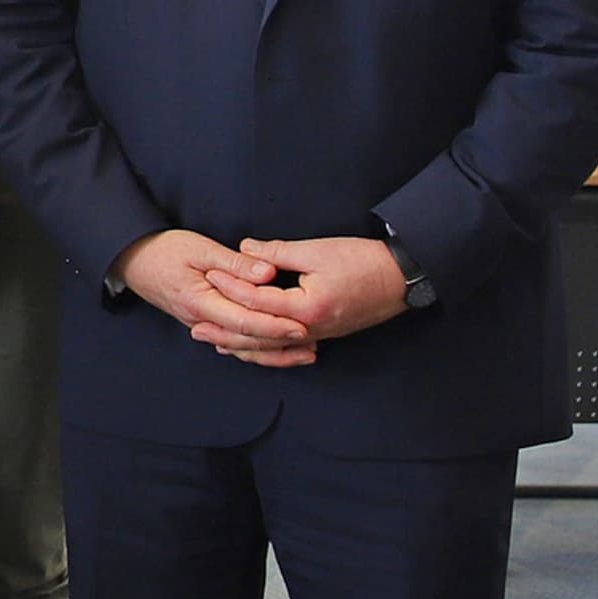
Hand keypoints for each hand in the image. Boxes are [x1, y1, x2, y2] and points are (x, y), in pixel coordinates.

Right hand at [113, 229, 316, 366]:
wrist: (132, 260)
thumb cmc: (164, 250)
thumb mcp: (200, 248)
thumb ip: (234, 264)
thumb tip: (266, 274)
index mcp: (200, 302)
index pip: (244, 321)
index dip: (274, 325)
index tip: (302, 326)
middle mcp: (200, 320)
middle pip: (245, 341)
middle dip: (280, 344)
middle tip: (313, 343)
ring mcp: (201, 324)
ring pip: (240, 348)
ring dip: (272, 352)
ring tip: (303, 352)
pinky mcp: (203, 323)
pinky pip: (232, 343)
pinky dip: (256, 348)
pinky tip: (274, 349)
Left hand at [214, 235, 410, 346]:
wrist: (403, 278)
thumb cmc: (363, 261)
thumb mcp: (317, 250)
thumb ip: (276, 252)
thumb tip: (244, 249)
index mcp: (306, 307)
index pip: (257, 301)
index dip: (230, 287)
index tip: (208, 276)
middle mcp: (310, 329)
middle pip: (259, 335)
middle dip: (226, 331)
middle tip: (194, 327)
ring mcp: (318, 335)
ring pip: (272, 347)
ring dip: (242, 346)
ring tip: (215, 343)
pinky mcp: (323, 334)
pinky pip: (287, 347)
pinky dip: (266, 348)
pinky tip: (252, 347)